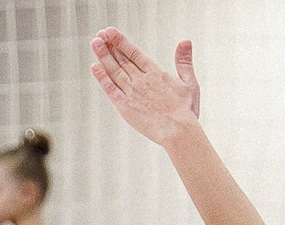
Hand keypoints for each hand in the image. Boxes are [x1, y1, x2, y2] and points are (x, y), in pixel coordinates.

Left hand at [90, 31, 202, 149]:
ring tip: (95, 43)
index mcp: (155, 73)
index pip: (134, 52)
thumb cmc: (186, 110)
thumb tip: (185, 41)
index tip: (111, 32)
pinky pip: (110, 89)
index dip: (121, 41)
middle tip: (99, 34)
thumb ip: (184, 62)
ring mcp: (132, 93)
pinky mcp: (125, 107)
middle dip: (110, 45)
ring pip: (114, 71)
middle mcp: (141, 80)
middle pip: (122, 59)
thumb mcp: (189, 83)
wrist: (177, 131)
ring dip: (103, 56)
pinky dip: (102, 77)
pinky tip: (95, 67)